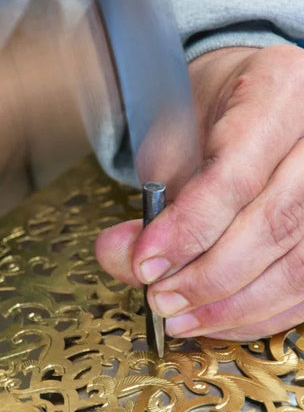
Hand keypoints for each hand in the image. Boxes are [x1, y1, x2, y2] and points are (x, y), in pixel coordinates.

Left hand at [96, 45, 303, 340]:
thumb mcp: (169, 145)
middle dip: (208, 277)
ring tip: (178, 317)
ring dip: (231, 306)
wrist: (244, 112)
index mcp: (278, 91)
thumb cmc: (204, 121)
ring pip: (299, 267)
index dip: (189, 228)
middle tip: (158, 300)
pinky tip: (214, 320)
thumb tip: (124, 260)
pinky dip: (256, 314)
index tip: (145, 264)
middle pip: (276, 224)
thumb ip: (151, 204)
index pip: (237, 174)